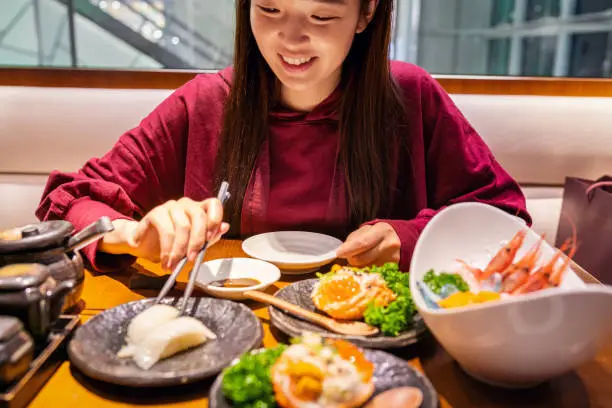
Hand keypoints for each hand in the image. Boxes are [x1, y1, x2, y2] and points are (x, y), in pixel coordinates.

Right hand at [99, 197, 229, 269]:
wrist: (145, 245)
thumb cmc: (173, 243)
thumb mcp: (193, 244)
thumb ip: (209, 237)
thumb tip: (225, 227)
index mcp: (200, 210)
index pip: (214, 204)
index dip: (215, 219)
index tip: (211, 237)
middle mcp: (187, 204)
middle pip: (199, 216)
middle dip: (197, 241)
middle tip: (190, 259)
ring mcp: (171, 206)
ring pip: (182, 226)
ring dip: (179, 250)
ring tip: (174, 265)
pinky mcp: (155, 213)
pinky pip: (165, 230)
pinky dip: (166, 249)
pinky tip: (164, 259)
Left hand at [335, 223, 400, 266]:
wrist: (403, 240)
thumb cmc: (380, 234)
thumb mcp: (369, 229)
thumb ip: (354, 238)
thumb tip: (342, 251)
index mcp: (382, 230)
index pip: (362, 243)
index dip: (348, 249)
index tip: (338, 253)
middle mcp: (389, 244)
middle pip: (362, 258)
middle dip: (351, 258)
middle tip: (349, 255)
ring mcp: (392, 258)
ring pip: (365, 267)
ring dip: (359, 264)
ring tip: (364, 256)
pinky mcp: (393, 269)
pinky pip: (372, 272)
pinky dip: (367, 268)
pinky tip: (371, 261)